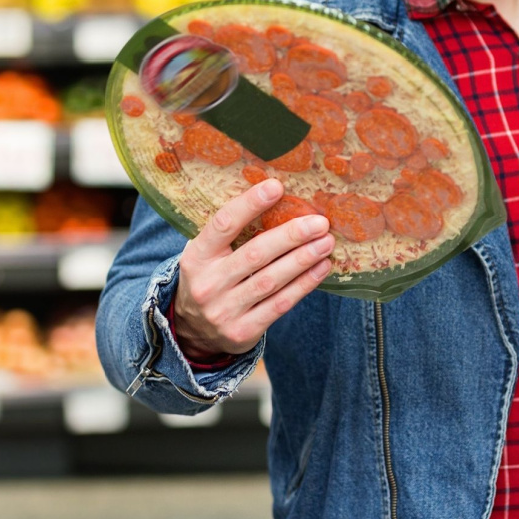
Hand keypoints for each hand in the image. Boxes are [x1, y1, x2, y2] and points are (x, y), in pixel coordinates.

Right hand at [174, 178, 333, 358]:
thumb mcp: (207, 255)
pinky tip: (321, 268)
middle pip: (255, 254)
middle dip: (291, 236)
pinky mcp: (243, 331)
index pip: (223, 224)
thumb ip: (230, 233)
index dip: (250, 204)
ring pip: (271, 280)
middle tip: (319, 223)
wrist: (192, 331)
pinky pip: (280, 304)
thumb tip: (275, 197)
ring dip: (303, 259)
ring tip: (326, 243)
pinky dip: (304, 284)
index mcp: (197, 257)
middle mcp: (208, 284)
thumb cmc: (210, 279)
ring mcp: (224, 310)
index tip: (276, 187)